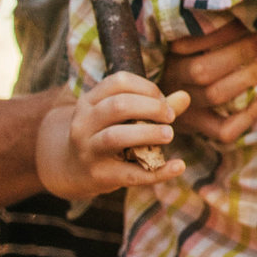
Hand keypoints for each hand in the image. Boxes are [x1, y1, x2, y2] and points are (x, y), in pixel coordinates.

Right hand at [38, 72, 187, 201]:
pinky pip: (130, 174)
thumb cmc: (105, 134)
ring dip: (148, 133)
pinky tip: (179, 166)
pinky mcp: (98, 175)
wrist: (70, 169)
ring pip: (115, 136)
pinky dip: (158, 172)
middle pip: (118, 106)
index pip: (119, 81)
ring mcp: (88, 150)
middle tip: (170, 117)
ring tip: (169, 135)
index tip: (163, 100)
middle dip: (150, 107)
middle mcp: (83, 123)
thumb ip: (153, 106)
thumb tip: (186, 96)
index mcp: (90, 101)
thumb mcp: (120, 117)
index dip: (147, 87)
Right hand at [159, 14, 256, 142]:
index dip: (227, 30)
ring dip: (253, 76)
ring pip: (216, 94)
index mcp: (168, 52)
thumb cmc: (191, 56)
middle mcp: (172, 80)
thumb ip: (215, 26)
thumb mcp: (193, 38)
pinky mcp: (198, 129)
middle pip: (205, 69)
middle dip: (244, 52)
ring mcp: (184, 108)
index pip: (193, 39)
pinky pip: (224, 129)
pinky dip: (251, 114)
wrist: (165, 102)